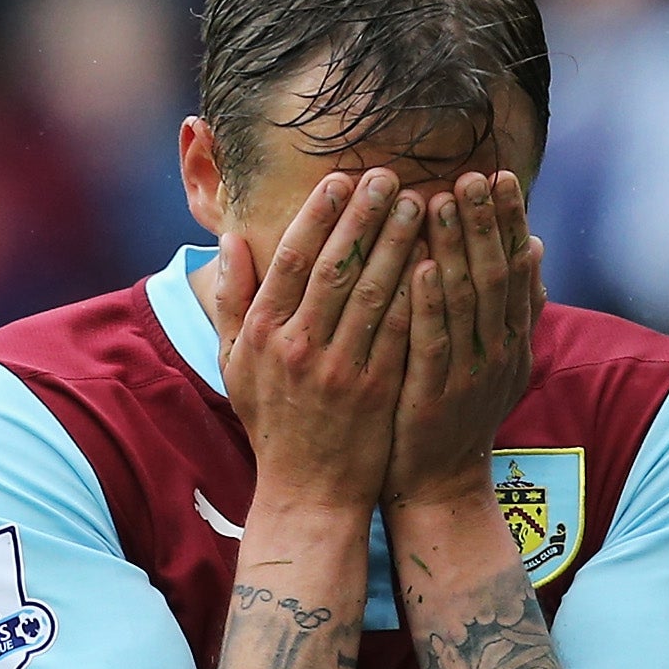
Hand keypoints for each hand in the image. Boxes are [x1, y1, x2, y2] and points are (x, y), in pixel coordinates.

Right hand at [205, 167, 428, 515]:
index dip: (319, 214)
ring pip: (374, 293)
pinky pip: (401, 331)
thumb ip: (233, 300)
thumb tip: (230, 239)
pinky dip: (420, 292)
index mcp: (263, 334)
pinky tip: (439, 259)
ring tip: (420, 203)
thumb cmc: (272, 423)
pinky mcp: (377, 390)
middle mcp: (299, 347)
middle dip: (364, 216)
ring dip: (398, 243)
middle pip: (336, 266)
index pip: (292, 258)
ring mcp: (340, 370)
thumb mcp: (234, 363)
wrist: (307, 492)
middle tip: (389, 175)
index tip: (341, 178)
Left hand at [385, 170, 542, 516]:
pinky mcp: (435, 396)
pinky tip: (422, 265)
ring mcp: (469, 375)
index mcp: (513, 338)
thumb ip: (516, 305)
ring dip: (457, 247)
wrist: (442, 486)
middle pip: (497, 275)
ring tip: (443, 199)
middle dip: (486, 222)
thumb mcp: (496, 357)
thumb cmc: (458, 413)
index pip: (517, 267)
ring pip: (468, 302)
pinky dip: (431, 303)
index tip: (500, 175)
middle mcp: (500, 352)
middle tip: (473, 174)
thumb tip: (536, 244)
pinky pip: (436, 342)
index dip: (509, 221)